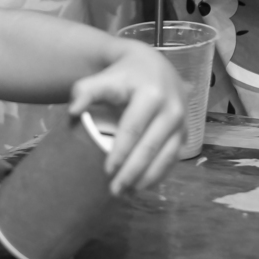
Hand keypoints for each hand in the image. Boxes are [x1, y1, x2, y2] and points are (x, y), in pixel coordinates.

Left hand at [69, 39, 185, 192]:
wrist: (153, 66)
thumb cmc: (124, 75)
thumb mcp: (104, 78)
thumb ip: (85, 91)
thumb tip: (73, 112)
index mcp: (151, 94)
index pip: (133, 129)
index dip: (120, 152)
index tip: (106, 171)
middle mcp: (172, 108)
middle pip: (150, 147)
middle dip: (132, 172)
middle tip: (114, 190)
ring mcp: (182, 122)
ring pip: (166, 157)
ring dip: (147, 178)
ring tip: (127, 193)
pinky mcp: (185, 133)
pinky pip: (173, 158)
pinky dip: (159, 175)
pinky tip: (142, 186)